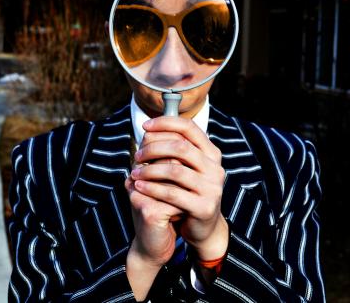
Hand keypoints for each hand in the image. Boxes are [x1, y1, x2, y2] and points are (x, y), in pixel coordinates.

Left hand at [131, 116, 228, 260]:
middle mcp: (215, 168)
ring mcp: (212, 188)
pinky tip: (139, 187)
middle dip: (153, 148)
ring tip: (134, 173)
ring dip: (149, 170)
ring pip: (175, 170)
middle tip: (137, 155)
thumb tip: (149, 130)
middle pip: (180, 147)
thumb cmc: (188, 192)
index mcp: (211, 153)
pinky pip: (172, 193)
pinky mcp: (204, 207)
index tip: (145, 126)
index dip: (165, 122)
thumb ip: (175, 150)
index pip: (189, 127)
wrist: (203, 227)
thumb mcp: (186, 167)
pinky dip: (152, 188)